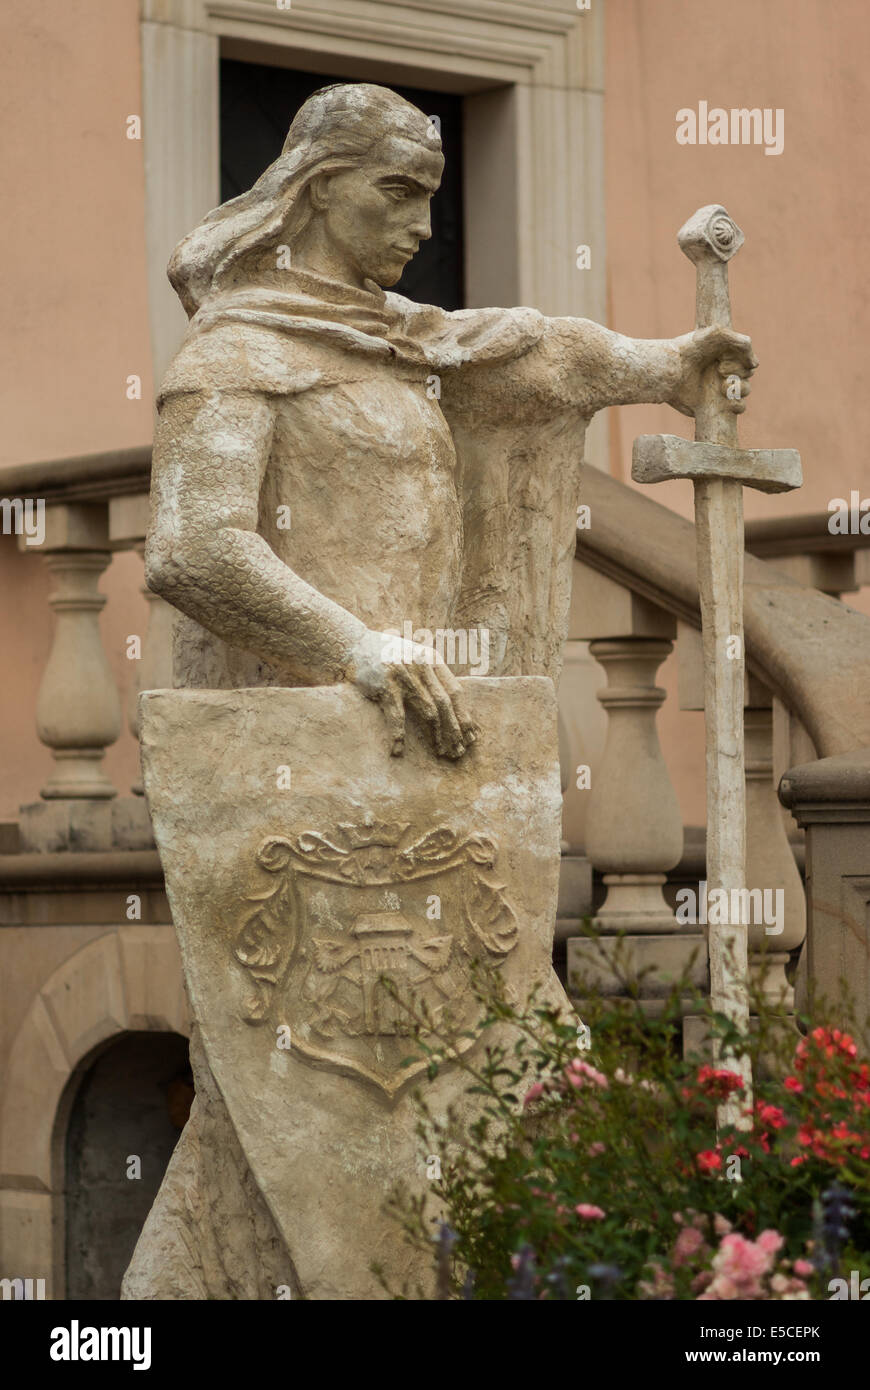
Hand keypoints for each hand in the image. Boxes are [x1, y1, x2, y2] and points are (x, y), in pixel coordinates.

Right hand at [345, 629, 477, 758]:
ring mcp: (405, 675)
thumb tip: (450, 701)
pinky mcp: (386, 685)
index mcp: (432, 659)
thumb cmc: (386, 654)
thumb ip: (430, 673)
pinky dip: (398, 733)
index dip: (464, 714)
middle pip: (445, 703)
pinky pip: (396, 714)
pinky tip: (398, 749)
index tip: (470, 734)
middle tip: (459, 750)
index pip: (455, 691)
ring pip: (428, 710)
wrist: (353, 644)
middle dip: (454, 729)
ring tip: (442, 752)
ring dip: (437, 734)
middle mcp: (422, 666)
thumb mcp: (414, 655)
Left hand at [669, 325, 757, 417]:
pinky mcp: (713, 404)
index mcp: (725, 354)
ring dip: (741, 389)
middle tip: (718, 370)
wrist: (670, 370)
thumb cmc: (690, 349)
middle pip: (747, 375)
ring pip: (744, 391)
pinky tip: (731, 403)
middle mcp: (722, 371)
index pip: (748, 361)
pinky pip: (736, 408)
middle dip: (738, 373)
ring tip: (722, 387)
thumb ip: (741, 343)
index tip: (721, 360)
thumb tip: (755, 364)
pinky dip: (739, 406)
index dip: (742, 361)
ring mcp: (718, 389)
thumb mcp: (718, 334)